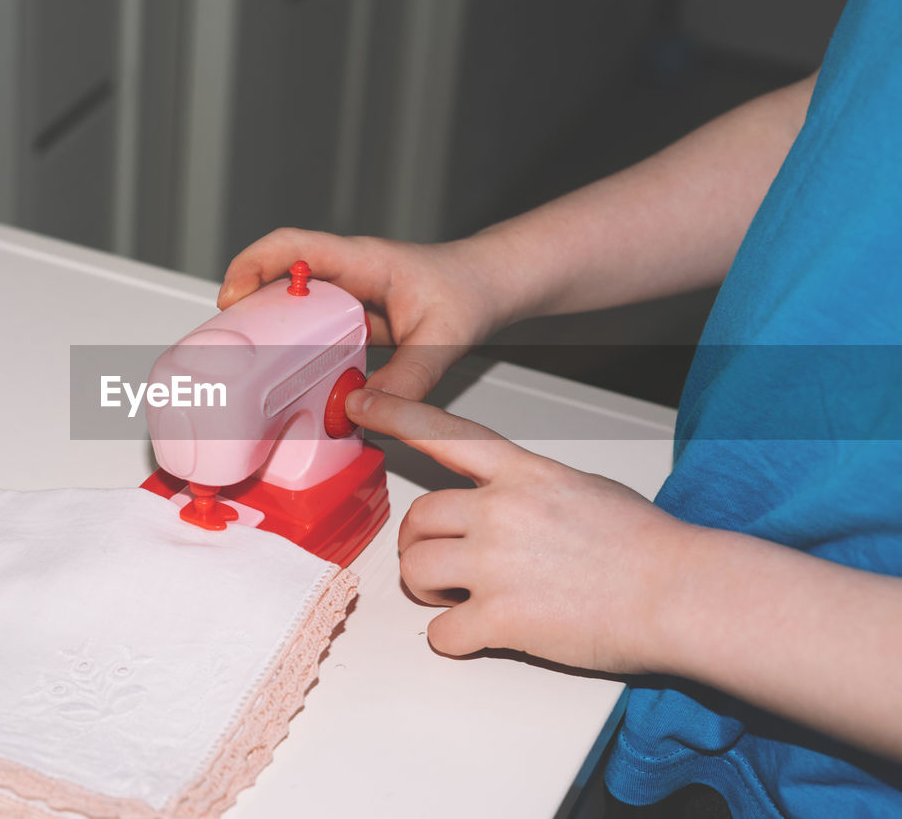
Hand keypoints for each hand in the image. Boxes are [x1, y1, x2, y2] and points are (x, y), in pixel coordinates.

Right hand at [218, 228, 512, 399]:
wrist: (492, 285)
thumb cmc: (470, 290)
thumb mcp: (444, 338)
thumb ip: (408, 377)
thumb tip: (365, 409)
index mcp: (362, 261)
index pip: (293, 246)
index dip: (253, 266)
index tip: (231, 297)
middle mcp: (348, 272)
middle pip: (280, 275)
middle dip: (248, 303)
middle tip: (228, 340)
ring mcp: (349, 294)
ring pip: (295, 303)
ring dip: (271, 327)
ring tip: (251, 362)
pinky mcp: (354, 317)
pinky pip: (315, 328)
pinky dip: (300, 348)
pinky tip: (297, 378)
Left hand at [347, 387, 688, 673]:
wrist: (681, 595)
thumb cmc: (645, 545)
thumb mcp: (582, 488)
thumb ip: (527, 488)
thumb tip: (499, 502)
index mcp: (522, 474)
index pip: (445, 433)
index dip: (397, 416)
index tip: (362, 406)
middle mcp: (500, 511)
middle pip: (417, 519)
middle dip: (421, 544)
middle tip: (445, 564)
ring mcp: (496, 564)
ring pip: (415, 571)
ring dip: (429, 590)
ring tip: (462, 599)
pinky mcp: (500, 619)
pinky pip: (440, 632)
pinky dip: (452, 637)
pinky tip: (480, 634)